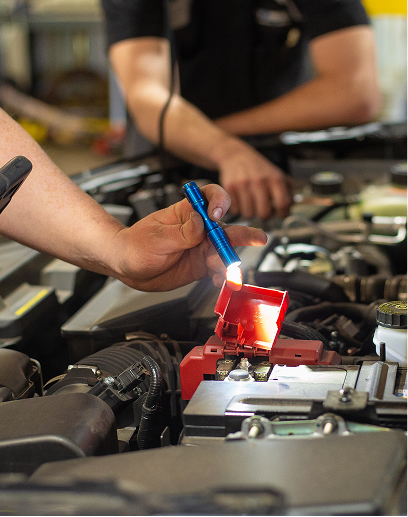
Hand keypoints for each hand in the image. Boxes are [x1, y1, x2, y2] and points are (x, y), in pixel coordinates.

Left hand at [111, 184, 266, 290]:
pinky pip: (218, 270)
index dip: (218, 201)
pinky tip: (220, 281)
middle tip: (257, 239)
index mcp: (187, 213)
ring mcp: (202, 248)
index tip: (216, 213)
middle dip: (243, 234)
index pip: (210, 197)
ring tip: (230, 274)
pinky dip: (223, 277)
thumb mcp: (156, 238)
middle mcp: (199, 229)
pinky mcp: (202, 266)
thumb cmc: (136, 244)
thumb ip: (181, 232)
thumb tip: (200, 221)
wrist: (127, 266)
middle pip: (225, 227)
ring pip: (225, 252)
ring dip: (231, 262)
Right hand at [216, 140, 292, 219]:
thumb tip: (286, 211)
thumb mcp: (278, 176)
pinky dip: (238, 208)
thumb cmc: (260, 170)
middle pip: (264, 213)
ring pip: (248, 214)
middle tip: (263, 208)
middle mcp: (260, 181)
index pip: (283, 204)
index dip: (282, 213)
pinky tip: (241, 200)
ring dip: (250, 212)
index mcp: (275, 179)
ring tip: (251, 203)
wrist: (237, 156)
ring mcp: (243, 185)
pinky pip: (235, 210)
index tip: (279, 212)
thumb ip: (287, 193)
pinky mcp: (230, 188)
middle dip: (264, 214)